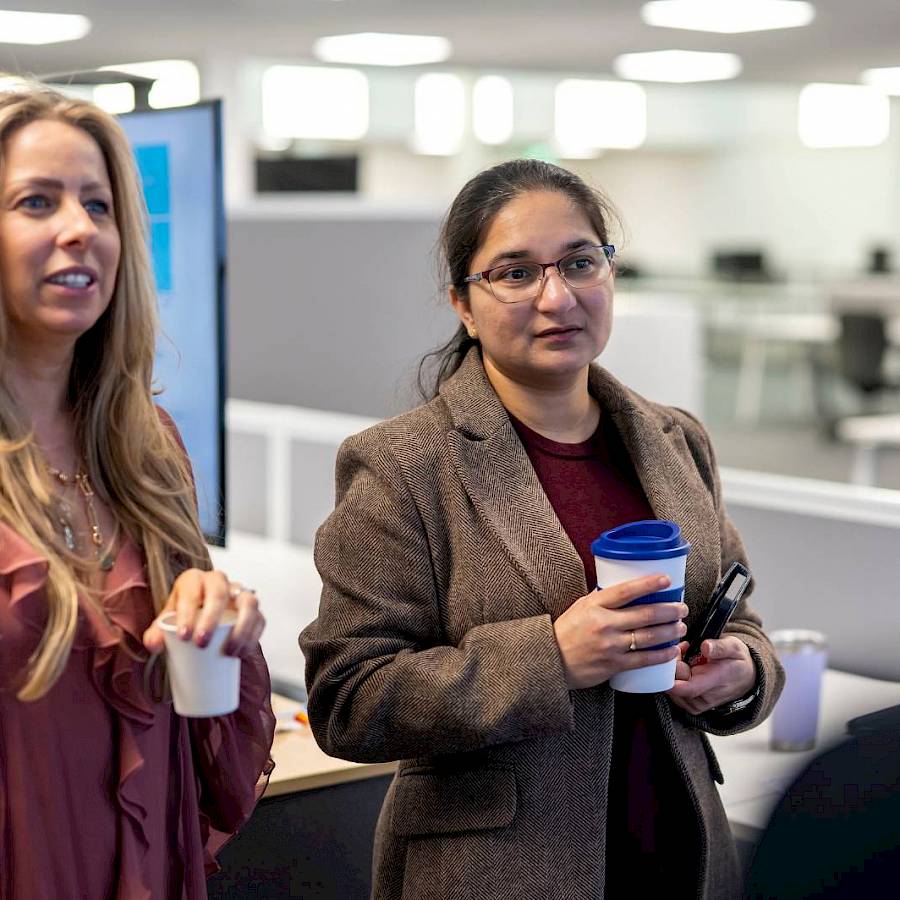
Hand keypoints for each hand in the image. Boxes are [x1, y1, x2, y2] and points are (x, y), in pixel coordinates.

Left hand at [142, 568, 265, 658]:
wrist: (201, 622)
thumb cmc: (183, 620)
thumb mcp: (164, 625)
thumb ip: (155, 635)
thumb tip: (154, 644)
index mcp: (194, 580)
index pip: (192, 589)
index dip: (188, 611)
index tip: (184, 636)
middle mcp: (219, 582)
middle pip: (220, 593)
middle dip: (212, 619)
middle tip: (201, 643)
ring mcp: (240, 594)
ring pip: (249, 603)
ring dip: (241, 627)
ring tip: (229, 652)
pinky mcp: (254, 611)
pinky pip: (260, 619)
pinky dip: (253, 637)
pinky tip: (241, 653)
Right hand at [552, 574, 687, 689]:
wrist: (552, 660)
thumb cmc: (567, 631)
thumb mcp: (581, 607)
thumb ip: (603, 599)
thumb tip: (627, 588)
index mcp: (595, 605)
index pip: (626, 591)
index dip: (649, 584)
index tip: (666, 579)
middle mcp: (604, 623)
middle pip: (645, 614)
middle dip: (669, 610)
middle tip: (682, 608)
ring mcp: (610, 645)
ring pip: (649, 637)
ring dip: (670, 631)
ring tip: (681, 626)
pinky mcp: (614, 665)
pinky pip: (644, 660)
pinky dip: (662, 655)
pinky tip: (673, 650)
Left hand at [667, 636, 755, 714]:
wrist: (745, 678)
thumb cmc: (737, 661)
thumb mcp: (734, 647)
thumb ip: (719, 647)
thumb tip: (705, 646)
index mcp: (715, 682)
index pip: (686, 688)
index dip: (671, 675)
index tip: (672, 656)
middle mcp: (704, 698)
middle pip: (674, 684)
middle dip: (673, 664)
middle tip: (684, 649)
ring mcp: (696, 704)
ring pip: (671, 687)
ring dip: (674, 670)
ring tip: (687, 656)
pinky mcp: (691, 706)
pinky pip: (674, 691)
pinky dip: (676, 677)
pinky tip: (686, 666)